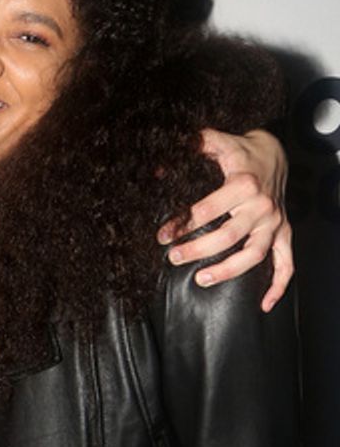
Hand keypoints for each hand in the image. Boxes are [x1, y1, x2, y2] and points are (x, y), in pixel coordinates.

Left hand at [159, 128, 292, 312]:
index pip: (208, 209)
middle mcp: (262, 206)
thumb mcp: (218, 143)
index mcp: (244, 184)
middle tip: (174, 258)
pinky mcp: (284, 233)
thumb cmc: (241, 152)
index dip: (182, 223)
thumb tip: (159, 166)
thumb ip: (193, 147)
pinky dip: (278, 286)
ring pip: (254, 254)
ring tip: (201, 279)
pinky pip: (286, 263)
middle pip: (228, 236)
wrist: (274, 153)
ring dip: (228, 271)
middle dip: (198, 250)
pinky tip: (264, 303)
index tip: (164, 236)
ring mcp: (274, 222)